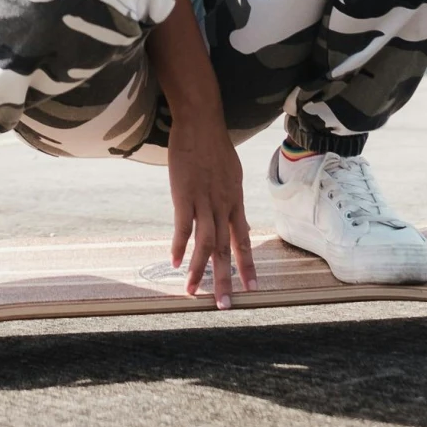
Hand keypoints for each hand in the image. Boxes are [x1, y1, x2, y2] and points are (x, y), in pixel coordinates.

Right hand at [168, 111, 256, 309]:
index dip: (248, 264)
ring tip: (193, 292)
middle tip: (225, 304)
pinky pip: (182, 226)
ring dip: (199, 270)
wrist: (200, 122)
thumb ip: (232, 199)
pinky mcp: (184, 195)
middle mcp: (223, 205)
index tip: (252, 288)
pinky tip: (173, 262)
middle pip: (226, 248)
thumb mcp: (232, 174)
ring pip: (205, 243)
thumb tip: (237, 219)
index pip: (244, 239)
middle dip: (226, 279)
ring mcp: (203, 201)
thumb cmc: (214, 146)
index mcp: (234, 201)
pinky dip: (178, 246)